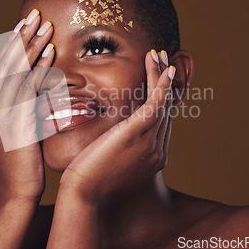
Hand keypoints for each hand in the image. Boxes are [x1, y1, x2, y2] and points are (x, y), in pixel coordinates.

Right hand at [0, 9, 54, 201]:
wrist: (16, 192)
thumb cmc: (21, 164)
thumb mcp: (18, 132)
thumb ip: (23, 109)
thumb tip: (39, 92)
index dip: (12, 44)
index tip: (24, 25)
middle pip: (5, 61)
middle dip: (20, 36)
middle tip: (34, 14)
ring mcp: (0, 112)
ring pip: (15, 69)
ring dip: (31, 44)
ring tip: (44, 24)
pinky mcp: (15, 120)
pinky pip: (28, 87)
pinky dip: (39, 66)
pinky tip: (51, 52)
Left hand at [58, 49, 174, 206]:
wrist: (82, 194)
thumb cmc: (87, 181)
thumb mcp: (110, 163)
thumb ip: (119, 149)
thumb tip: (112, 137)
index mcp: (152, 158)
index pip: (161, 123)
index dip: (161, 99)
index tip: (157, 81)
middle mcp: (157, 151)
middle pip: (166, 110)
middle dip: (164, 83)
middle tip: (161, 60)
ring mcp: (150, 143)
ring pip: (162, 101)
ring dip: (161, 75)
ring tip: (157, 54)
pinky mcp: (137, 133)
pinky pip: (156, 103)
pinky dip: (161, 84)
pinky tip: (163, 68)